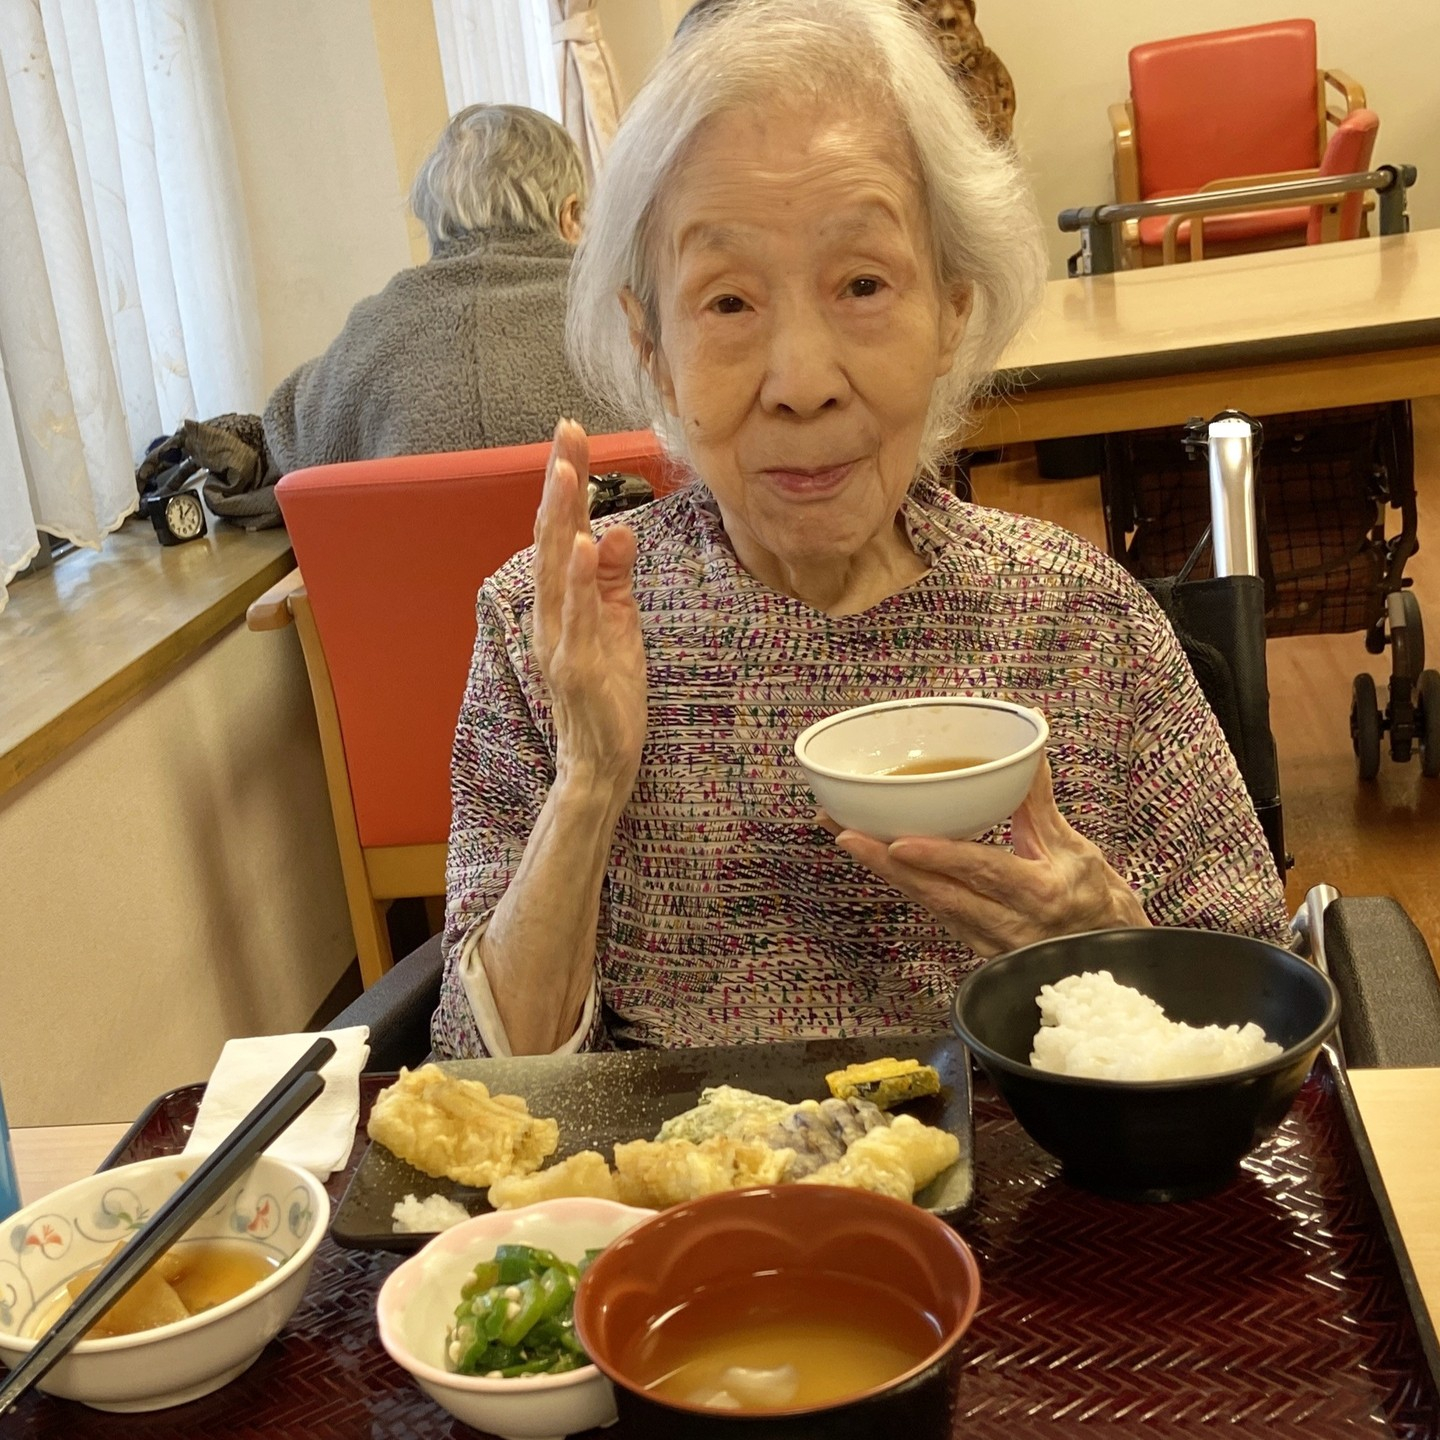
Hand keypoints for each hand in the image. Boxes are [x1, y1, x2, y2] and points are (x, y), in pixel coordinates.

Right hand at [531, 419, 646, 795]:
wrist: (600, 762)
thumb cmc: (609, 695)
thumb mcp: (619, 625)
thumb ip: (615, 579)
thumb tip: (620, 529)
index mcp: (560, 602)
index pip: (560, 530)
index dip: (565, 482)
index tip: (572, 435)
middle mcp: (550, 614)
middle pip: (551, 537)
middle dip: (559, 483)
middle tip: (566, 432)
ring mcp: (560, 640)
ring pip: (556, 570)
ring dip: (561, 519)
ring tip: (567, 473)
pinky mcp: (576, 666)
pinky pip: (578, 618)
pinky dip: (580, 582)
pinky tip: (585, 547)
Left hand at [824, 755, 1148, 956]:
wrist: (1112, 967)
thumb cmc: (1098, 903)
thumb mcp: (1076, 849)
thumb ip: (1038, 801)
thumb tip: (1028, 745)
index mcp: (1040, 894)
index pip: (983, 872)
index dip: (940, 858)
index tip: (898, 842)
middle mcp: (1010, 926)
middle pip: (938, 893)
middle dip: (886, 864)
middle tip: (842, 831)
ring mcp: (989, 944)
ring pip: (930, 905)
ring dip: (885, 874)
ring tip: (847, 838)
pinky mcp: (976, 950)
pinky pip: (936, 914)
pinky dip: (905, 886)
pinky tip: (877, 862)